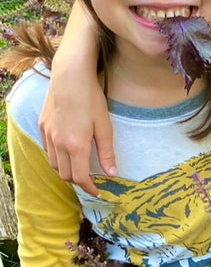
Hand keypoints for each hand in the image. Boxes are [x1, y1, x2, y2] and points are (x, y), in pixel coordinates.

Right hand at [38, 0, 116, 195]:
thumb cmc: (91, 99)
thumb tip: (113, 174)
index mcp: (76, 146)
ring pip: (54, 165)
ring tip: (79, 167)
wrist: (70, 76)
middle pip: (65, 175)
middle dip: (78, 181)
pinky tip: (67, 152)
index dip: (89, 188)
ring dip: (66, 170)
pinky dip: (57, 158)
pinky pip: (48, 151)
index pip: (80, 177)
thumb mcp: (105, 127)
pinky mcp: (42, 127)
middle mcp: (59, 144)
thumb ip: (107, 153)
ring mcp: (48, 135)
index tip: (98, 191)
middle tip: (91, 180)